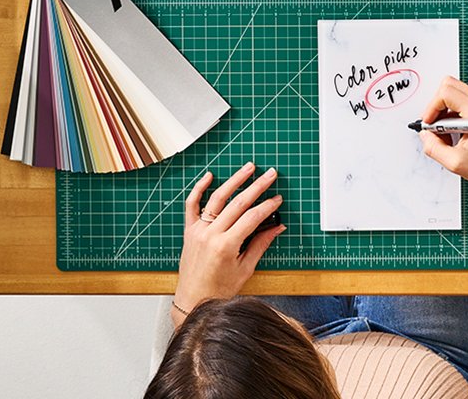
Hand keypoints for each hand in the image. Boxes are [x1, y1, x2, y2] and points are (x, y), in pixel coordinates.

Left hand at [171, 162, 283, 323]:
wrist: (192, 300)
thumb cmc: (219, 290)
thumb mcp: (245, 269)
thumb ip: (261, 244)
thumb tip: (277, 227)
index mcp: (226, 246)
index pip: (252, 218)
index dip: (267, 206)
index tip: (278, 199)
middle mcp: (210, 235)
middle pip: (238, 203)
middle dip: (257, 187)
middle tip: (270, 175)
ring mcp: (198, 231)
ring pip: (217, 198)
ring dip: (234, 180)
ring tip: (248, 168)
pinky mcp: (189, 231)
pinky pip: (192, 204)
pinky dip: (199, 188)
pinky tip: (210, 176)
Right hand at [417, 77, 467, 202]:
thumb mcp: (454, 162)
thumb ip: (433, 147)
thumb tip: (424, 133)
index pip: (446, 93)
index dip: (432, 107)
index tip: (429, 123)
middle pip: (449, 85)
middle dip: (436, 105)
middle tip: (433, 125)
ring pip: (454, 90)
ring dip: (443, 109)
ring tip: (445, 132)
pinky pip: (461, 98)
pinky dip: (451, 111)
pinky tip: (452, 131)